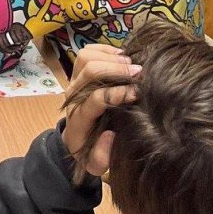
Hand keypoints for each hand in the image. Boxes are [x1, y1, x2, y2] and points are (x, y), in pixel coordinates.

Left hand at [60, 46, 139, 177]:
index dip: (116, 93)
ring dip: (110, 57)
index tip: (137, 93)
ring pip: (86, 57)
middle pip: (90, 71)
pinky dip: (104, 49)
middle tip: (140, 72)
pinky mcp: (77, 72)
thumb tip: (110, 135)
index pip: (95, 98)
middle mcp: (74, 95)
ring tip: (131, 63)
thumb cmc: (88, 152)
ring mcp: (73, 81)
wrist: (73, 140)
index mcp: (79, 117)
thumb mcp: (95, 164)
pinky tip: (121, 55)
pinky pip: (86, 52)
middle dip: (116, 69)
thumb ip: (102, 155)